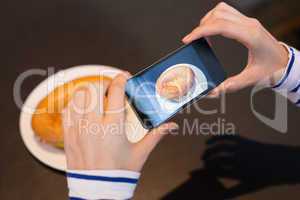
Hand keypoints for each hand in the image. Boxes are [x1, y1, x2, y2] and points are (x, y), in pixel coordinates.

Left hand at [62, 73, 178, 170]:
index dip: (120, 79)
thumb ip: (156, 135)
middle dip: (104, 84)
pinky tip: (84, 109)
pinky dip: (75, 104)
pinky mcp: (68, 135)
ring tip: (97, 98)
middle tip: (111, 90)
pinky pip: (67, 110)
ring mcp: (78, 129)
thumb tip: (171, 125)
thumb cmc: (120, 172)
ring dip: (89, 93)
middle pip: (94, 89)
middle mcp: (93, 125)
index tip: (124, 76)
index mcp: (113, 127)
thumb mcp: (140, 153)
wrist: (98, 191)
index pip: (115, 92)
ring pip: (78, 97)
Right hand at [183, 2, 288, 96]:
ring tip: (202, 34)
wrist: (285, 62)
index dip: (201, 31)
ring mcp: (249, 21)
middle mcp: (249, 24)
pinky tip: (213, 31)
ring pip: (222, 9)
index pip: (220, 26)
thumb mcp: (251, 79)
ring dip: (208, 19)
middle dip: (201, 26)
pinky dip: (215, 19)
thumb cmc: (272, 69)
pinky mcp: (247, 22)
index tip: (189, 39)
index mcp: (251, 36)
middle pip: (218, 15)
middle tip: (193, 40)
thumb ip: (230, 86)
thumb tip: (212, 91)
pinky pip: (227, 12)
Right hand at [203, 136, 299, 188]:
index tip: (201, 172)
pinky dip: (215, 138)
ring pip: (219, 148)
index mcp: (240, 174)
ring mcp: (241, 148)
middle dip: (206, 163)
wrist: (282, 163)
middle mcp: (240, 160)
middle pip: (216, 160)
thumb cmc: (263, 178)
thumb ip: (231, 192)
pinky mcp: (243, 140)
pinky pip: (225, 137)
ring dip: (208, 151)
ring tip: (204, 156)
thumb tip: (217, 198)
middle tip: (203, 165)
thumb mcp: (248, 187)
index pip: (216, 172)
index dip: (206, 172)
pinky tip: (208, 142)